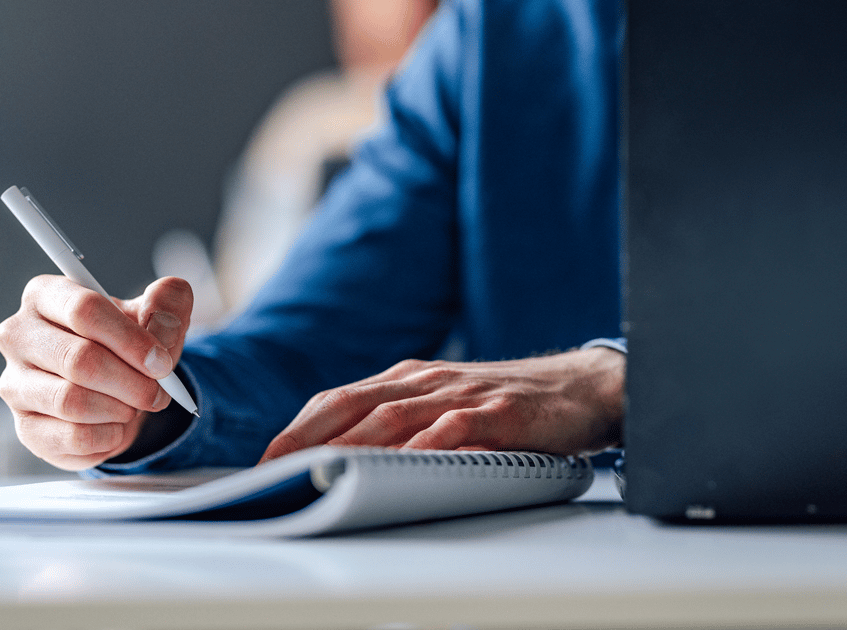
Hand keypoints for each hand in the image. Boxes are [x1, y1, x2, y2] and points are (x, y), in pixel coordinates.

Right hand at [0, 275, 193, 469]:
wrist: (119, 389)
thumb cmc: (131, 343)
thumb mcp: (157, 313)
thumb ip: (167, 303)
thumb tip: (163, 323)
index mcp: (46, 295)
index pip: (84, 310)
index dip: (131, 339)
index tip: (162, 362)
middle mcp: (18, 336)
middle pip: (79, 359)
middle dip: (131, 381)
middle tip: (158, 392)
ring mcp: (14, 384)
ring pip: (71, 401)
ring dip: (119, 409)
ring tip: (134, 405)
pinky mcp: (25, 428)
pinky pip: (71, 437)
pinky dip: (107, 436)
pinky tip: (116, 426)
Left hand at [259, 347, 624, 463]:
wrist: (579, 388)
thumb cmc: (506, 402)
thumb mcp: (445, 405)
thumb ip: (402, 425)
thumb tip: (345, 460)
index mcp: (408, 378)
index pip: (339, 397)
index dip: (299, 426)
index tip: (266, 458)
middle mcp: (426, 380)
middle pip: (353, 403)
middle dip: (307, 436)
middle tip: (274, 468)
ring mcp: (461, 394)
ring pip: (394, 414)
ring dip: (351, 443)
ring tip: (319, 468)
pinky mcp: (497, 411)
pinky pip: (454, 427)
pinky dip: (424, 445)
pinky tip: (403, 463)